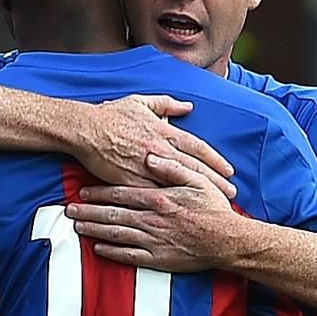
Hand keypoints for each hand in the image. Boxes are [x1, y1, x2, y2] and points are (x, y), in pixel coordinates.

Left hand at [66, 153, 244, 271]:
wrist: (227, 241)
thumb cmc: (214, 209)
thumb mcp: (198, 180)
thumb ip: (173, 167)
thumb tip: (151, 156)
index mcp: (159, 199)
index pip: (122, 194)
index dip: (100, 193)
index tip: (83, 191)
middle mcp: (151, 219)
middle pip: (112, 214)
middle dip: (88, 211)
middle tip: (68, 209)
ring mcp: (153, 241)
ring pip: (116, 234)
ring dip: (94, 230)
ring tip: (77, 226)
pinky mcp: (158, 259)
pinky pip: (129, 256)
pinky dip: (111, 252)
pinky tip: (98, 248)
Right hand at [72, 95, 235, 195]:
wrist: (85, 130)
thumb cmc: (111, 115)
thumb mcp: (141, 102)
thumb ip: (167, 104)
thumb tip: (187, 106)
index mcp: (164, 131)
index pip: (198, 148)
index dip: (216, 161)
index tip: (230, 172)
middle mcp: (159, 150)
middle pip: (194, 169)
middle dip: (215, 182)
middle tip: (231, 195)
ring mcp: (145, 167)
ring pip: (178, 185)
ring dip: (197, 196)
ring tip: (212, 207)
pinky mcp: (131, 182)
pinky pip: (154, 195)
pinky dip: (169, 204)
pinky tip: (180, 213)